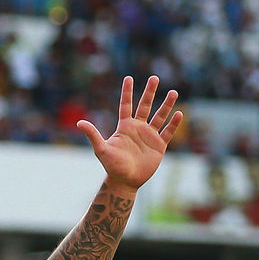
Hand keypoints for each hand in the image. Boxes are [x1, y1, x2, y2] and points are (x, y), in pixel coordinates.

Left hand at [77, 75, 181, 189]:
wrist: (125, 181)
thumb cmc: (112, 166)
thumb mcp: (101, 149)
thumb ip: (93, 135)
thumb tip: (79, 123)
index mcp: (125, 126)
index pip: (126, 105)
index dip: (127, 92)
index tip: (129, 78)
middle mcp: (138, 128)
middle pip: (145, 106)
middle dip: (150, 92)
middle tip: (155, 78)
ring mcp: (149, 136)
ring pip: (159, 117)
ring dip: (166, 105)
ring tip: (173, 92)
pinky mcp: (159, 146)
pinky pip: (168, 132)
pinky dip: (173, 124)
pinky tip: (179, 114)